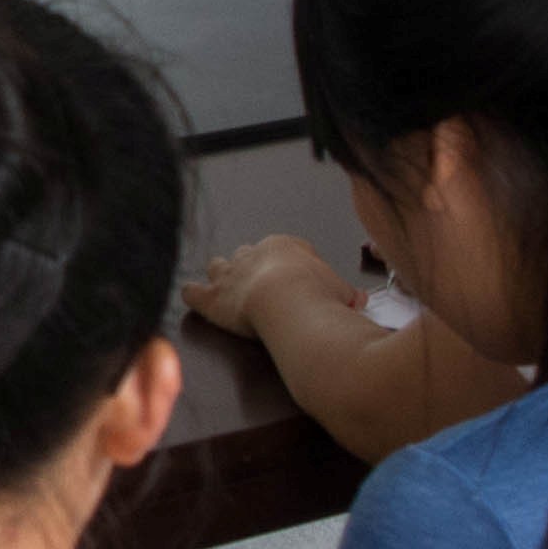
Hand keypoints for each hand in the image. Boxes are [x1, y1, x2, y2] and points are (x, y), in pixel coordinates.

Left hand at [184, 235, 360, 342]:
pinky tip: (190, 296)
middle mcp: (253, 254)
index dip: (287, 265)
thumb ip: (345, 293)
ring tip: (222, 283)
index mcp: (284, 247)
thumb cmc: (319, 295)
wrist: (289, 302)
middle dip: (250, 266)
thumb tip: (357, 300)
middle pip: (247, 254)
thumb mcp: (342, 292)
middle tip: (256, 282)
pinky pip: (192, 291)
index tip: (295, 278)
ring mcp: (230, 275)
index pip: (284, 249)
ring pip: (218, 266)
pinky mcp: (211, 297)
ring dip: (220, 275)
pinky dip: (191, 294)